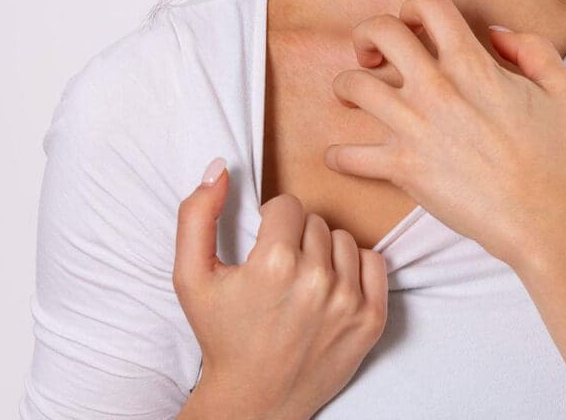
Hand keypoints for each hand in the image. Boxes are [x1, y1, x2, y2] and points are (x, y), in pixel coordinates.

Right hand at [172, 160, 388, 419]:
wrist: (253, 400)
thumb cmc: (222, 336)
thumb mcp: (191, 277)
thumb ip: (196, 216)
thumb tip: (220, 168)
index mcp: (273, 264)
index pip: (287, 206)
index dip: (271, 223)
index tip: (263, 247)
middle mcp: (316, 280)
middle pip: (315, 221)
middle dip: (296, 237)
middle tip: (280, 270)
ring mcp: (348, 301)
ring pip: (343, 239)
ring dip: (325, 252)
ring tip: (303, 281)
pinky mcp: (371, 320)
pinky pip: (374, 262)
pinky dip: (354, 269)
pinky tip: (330, 288)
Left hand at [323, 0, 565, 266]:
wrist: (540, 213)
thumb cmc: (553, 153)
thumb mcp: (560, 87)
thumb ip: (531, 48)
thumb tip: (495, 35)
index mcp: (471, 63)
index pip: (428, 5)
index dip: (415, 8)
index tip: (415, 27)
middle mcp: (436, 88)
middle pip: (379, 32)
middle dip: (368, 35)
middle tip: (372, 54)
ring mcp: (414, 127)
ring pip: (352, 85)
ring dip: (346, 86)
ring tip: (353, 96)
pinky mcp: (402, 168)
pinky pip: (350, 156)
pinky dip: (340, 156)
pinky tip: (342, 156)